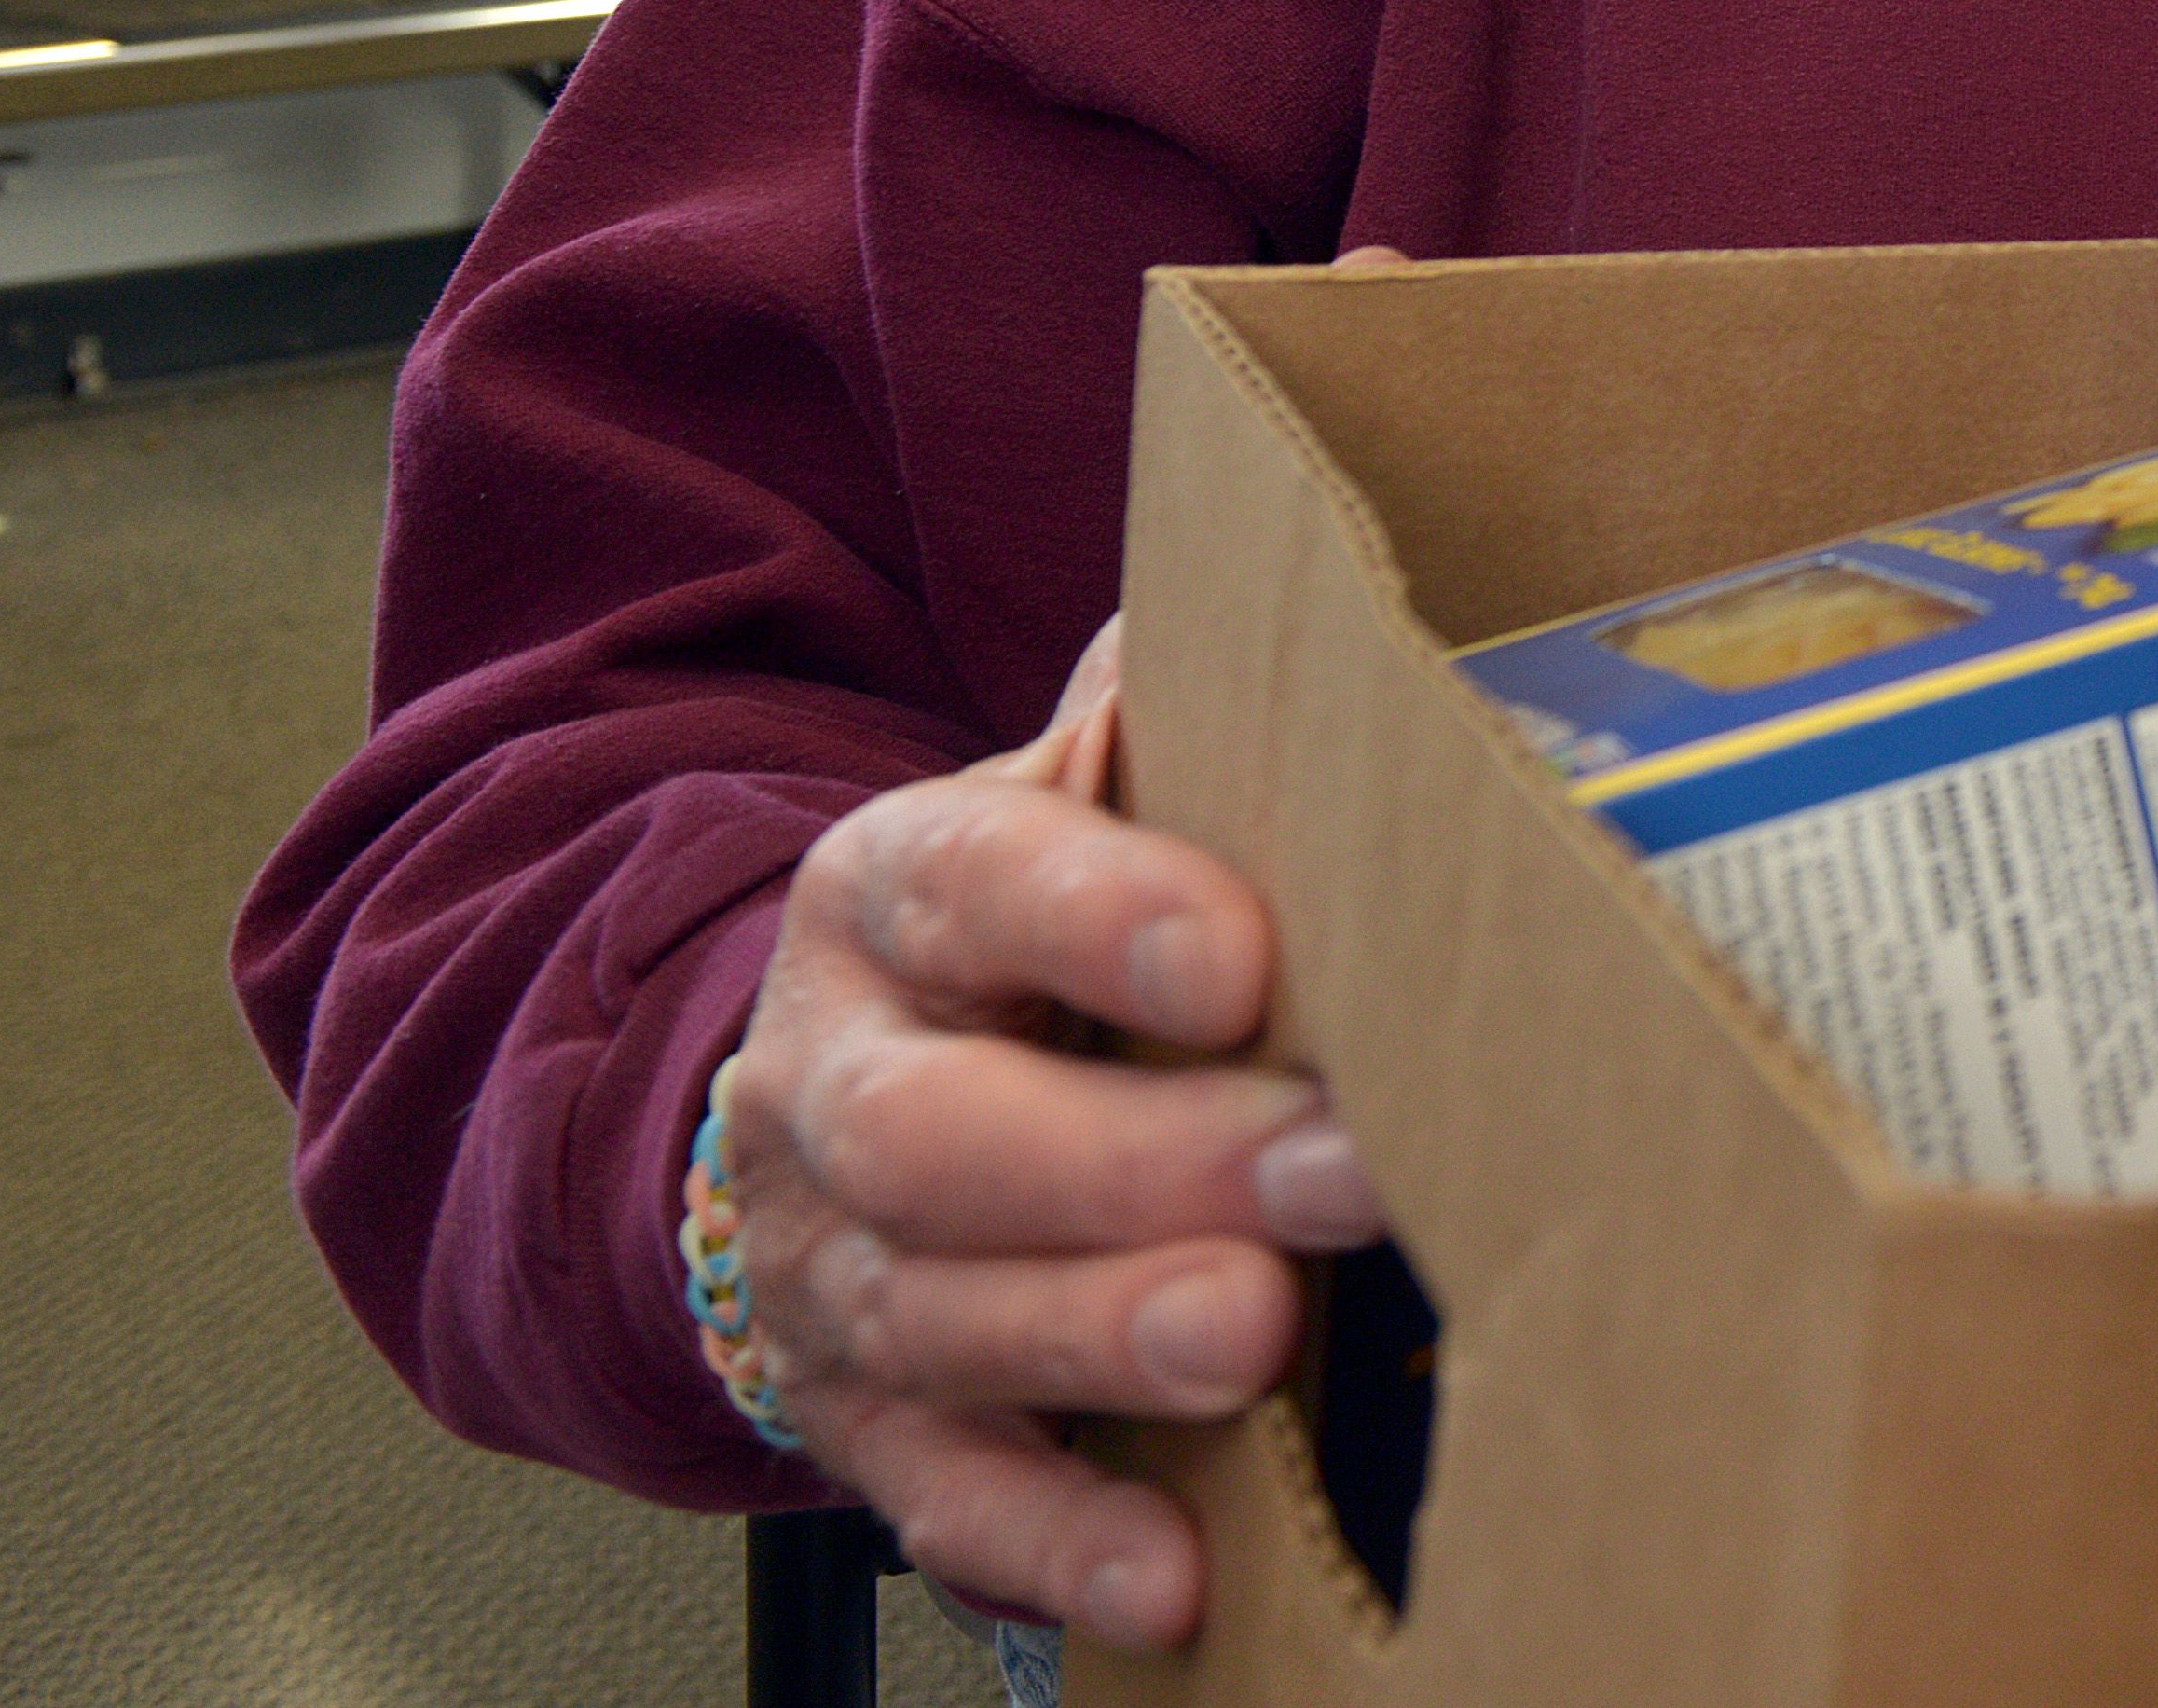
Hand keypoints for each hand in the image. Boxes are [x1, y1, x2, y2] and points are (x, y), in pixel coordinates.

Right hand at [714, 616, 1382, 1651]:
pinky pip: (936, 1496)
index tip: (1240, 950)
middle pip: (943, 1128)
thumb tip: (1321, 584)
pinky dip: (1048, 1543)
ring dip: (1096, 1337)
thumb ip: (1177, 710)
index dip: (1096, 913)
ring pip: (934, 1311)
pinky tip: (1168, 1573)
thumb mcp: (1079, 793)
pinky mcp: (853, 1425)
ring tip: (1250, 1345)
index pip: (974, 879)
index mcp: (894, 890)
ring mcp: (825, 1266)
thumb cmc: (1038, 929)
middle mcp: (831, 1078)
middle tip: (1332, 1171)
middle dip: (1139, 1157)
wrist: (838, 1091)